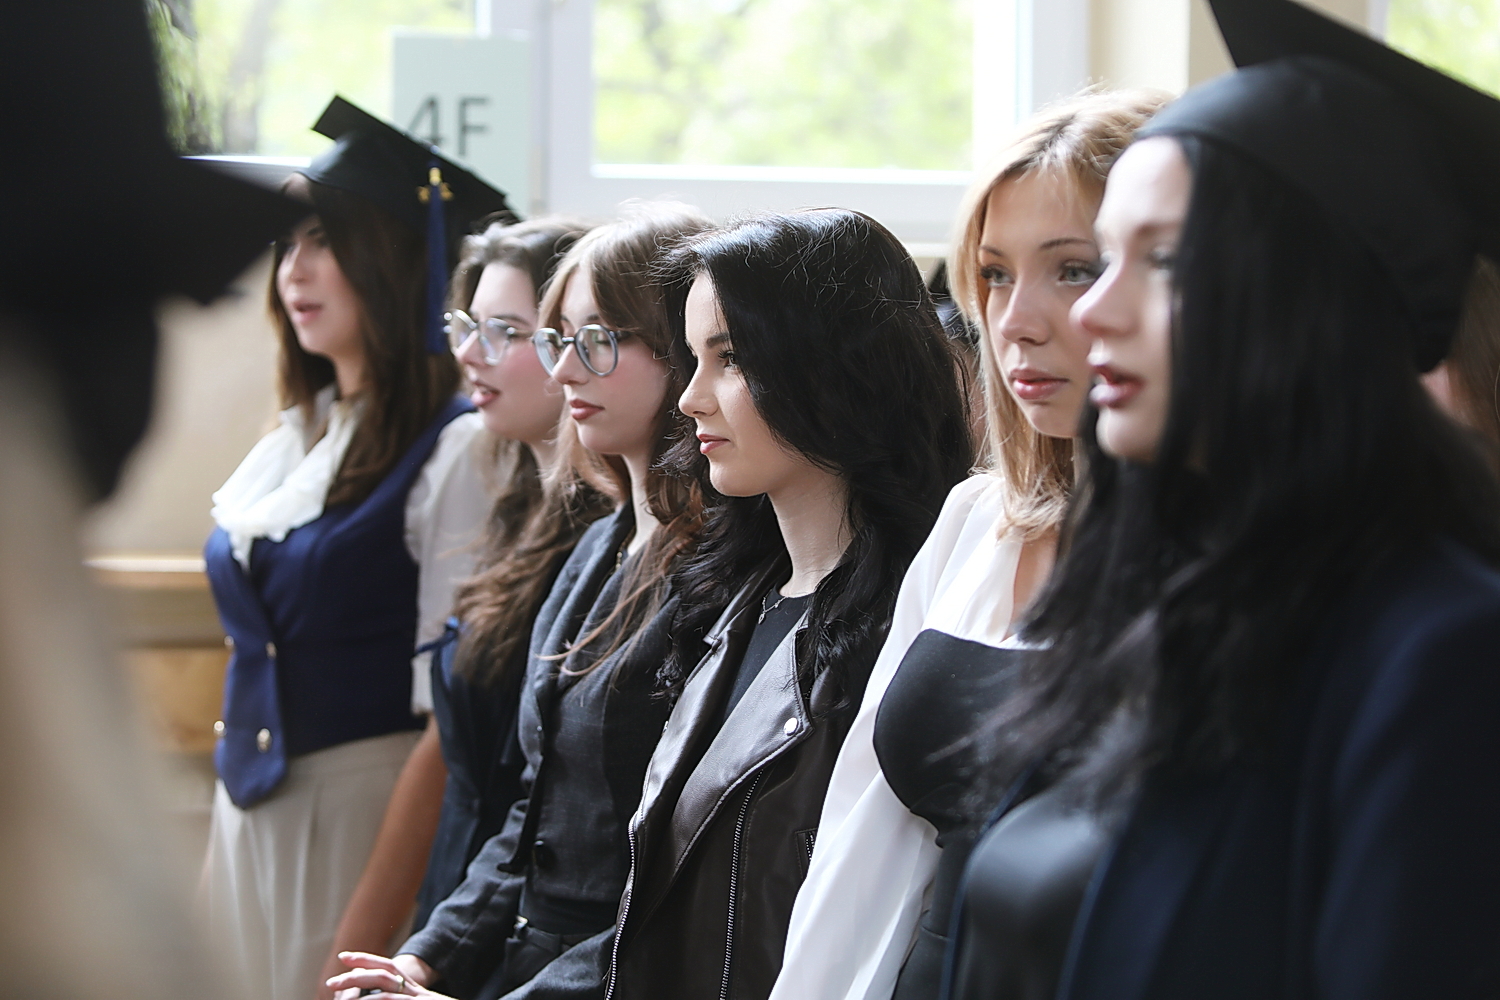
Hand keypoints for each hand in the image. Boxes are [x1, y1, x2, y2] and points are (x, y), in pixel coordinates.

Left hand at [327, 952, 442, 999]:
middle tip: (331, 982)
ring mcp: (420, 999)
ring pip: (387, 983)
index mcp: (416, 991)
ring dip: (360, 985)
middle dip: (356, 972)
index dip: (366, 961)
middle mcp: (418, 991)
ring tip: (339, 995)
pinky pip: (395, 999)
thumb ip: (401, 999)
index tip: (344, 959)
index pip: (389, 967)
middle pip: (385, 971)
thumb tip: (379, 998)